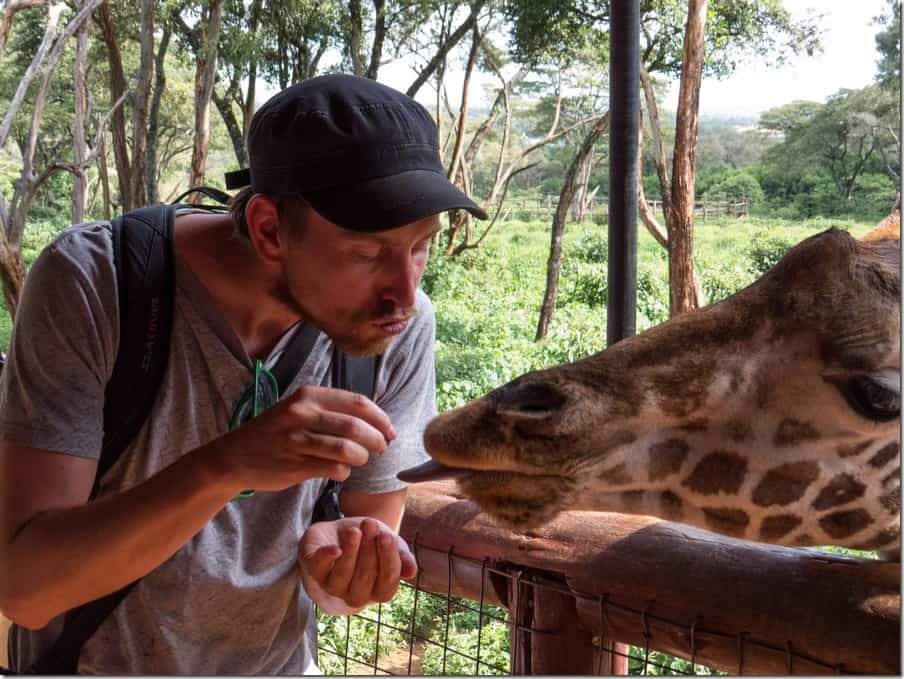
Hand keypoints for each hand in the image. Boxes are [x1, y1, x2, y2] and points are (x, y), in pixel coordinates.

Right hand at [206, 386, 396, 494]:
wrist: (232, 457)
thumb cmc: (274, 433)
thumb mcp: (298, 409)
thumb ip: (331, 411)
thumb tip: (374, 422)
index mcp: (308, 396)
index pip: (357, 402)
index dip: (380, 418)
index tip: (389, 430)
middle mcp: (302, 415)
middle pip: (356, 426)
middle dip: (377, 439)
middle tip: (382, 447)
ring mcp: (298, 441)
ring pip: (348, 449)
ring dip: (362, 457)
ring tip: (361, 459)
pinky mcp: (295, 465)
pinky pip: (334, 470)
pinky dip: (344, 472)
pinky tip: (340, 470)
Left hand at [298, 516, 416, 614]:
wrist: (345, 529)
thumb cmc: (372, 541)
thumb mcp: (389, 544)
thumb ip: (402, 557)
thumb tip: (411, 572)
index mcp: (377, 591)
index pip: (386, 584)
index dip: (387, 561)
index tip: (386, 536)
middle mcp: (355, 594)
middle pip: (364, 578)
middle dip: (368, 549)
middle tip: (369, 524)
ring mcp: (332, 585)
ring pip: (342, 575)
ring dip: (350, 551)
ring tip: (354, 530)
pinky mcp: (314, 569)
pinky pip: (318, 569)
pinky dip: (326, 559)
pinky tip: (334, 549)